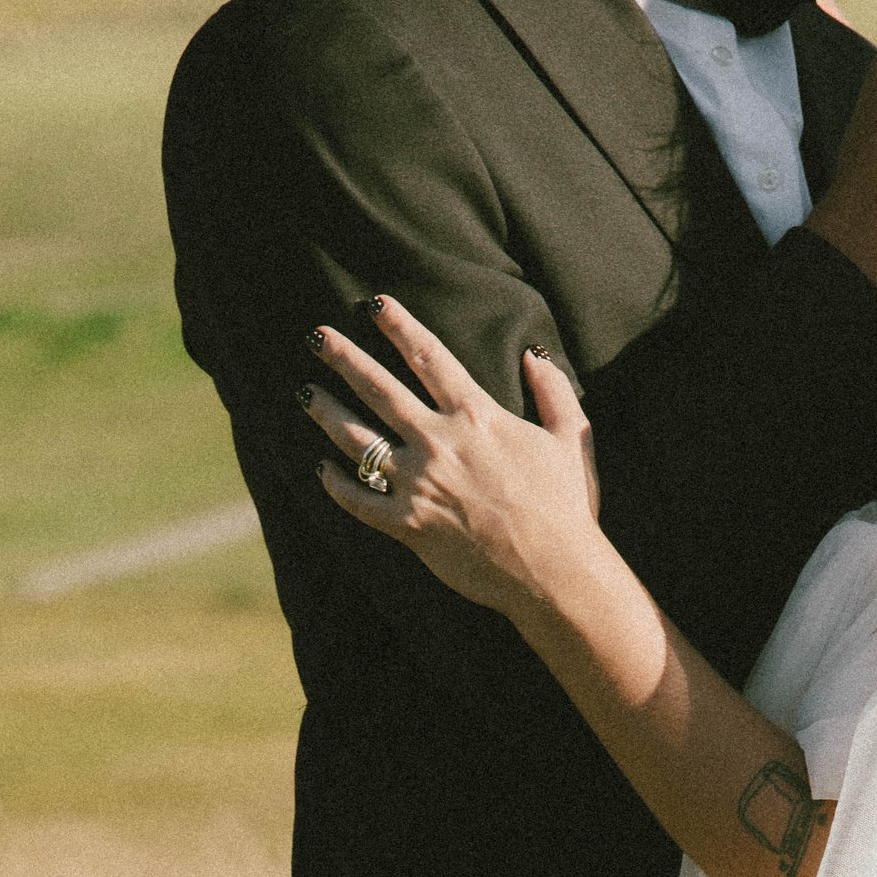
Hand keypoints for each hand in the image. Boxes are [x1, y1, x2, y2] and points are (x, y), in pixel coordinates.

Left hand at [305, 298, 603, 622]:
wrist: (553, 571)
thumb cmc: (566, 508)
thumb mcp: (570, 438)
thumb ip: (554, 392)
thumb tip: (534, 355)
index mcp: (476, 416)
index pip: (429, 357)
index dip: (399, 326)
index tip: (375, 305)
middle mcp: (438, 443)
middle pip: (379, 389)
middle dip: (345, 358)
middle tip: (317, 337)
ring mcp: (418, 484)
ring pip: (358, 440)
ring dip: (328, 413)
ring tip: (306, 393)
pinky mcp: (409, 526)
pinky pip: (360, 502)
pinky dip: (336, 486)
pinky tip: (320, 470)